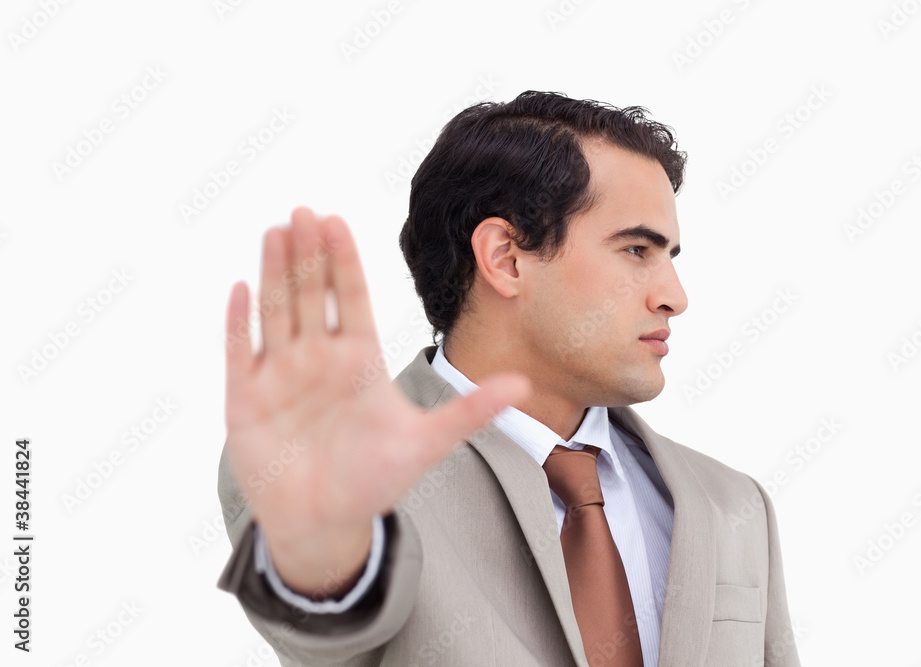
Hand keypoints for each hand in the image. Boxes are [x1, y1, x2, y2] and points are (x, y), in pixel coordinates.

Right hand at [223, 207, 530, 596]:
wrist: (323, 524)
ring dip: (275, 273)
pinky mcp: (245, 398)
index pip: (352, 298)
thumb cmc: (373, 481)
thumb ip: (469, 411)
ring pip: (276, 312)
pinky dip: (239, 321)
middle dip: (308, 254)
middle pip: (313, 294)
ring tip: (276, 232)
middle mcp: (320, 359)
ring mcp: (280, 375)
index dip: (345, 261)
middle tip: (304, 211)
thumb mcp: (425, 443)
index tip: (338, 221)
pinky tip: (241, 287)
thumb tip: (525, 385)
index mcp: (360, 361)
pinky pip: (239, 351)